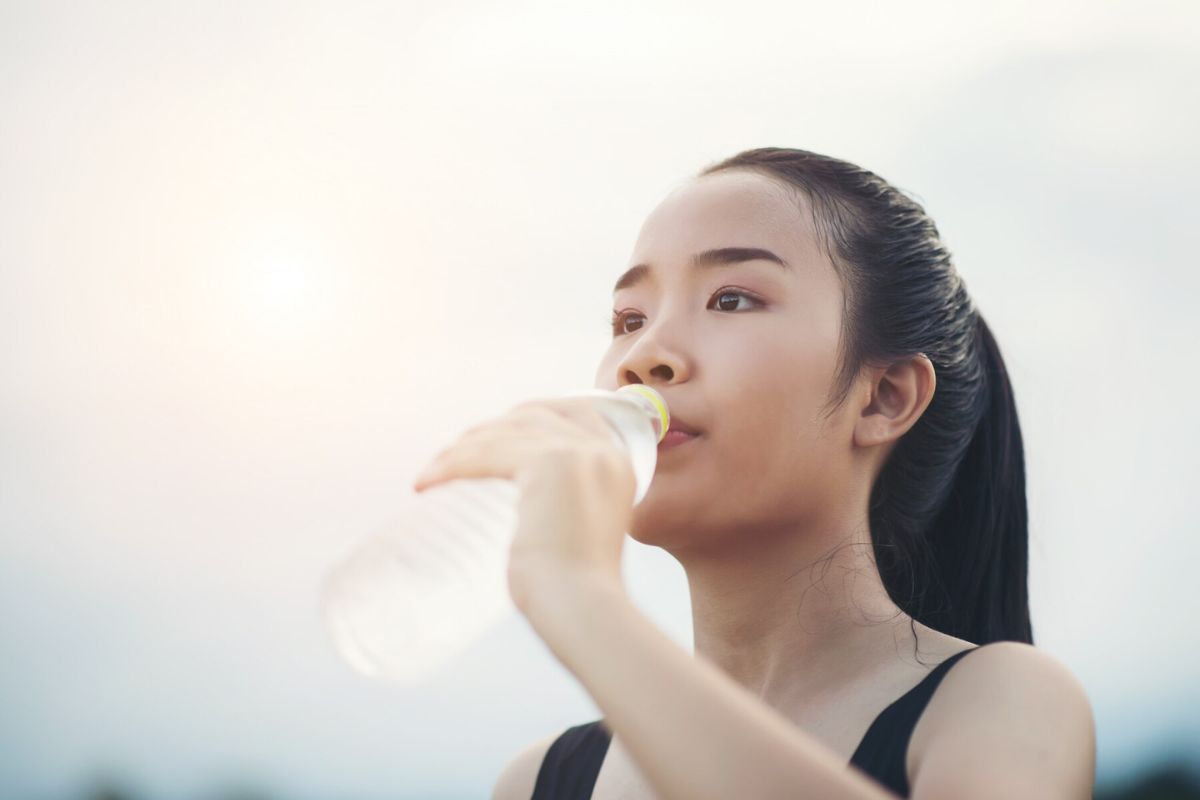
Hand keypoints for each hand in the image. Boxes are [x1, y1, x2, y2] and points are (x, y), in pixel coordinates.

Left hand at [411, 397, 636, 612]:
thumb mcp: (581, 531)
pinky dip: (453, 465)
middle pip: (536, 415)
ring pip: (505, 433)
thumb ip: (567, 507)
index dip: (534, 413)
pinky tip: (428, 481)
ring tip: (432, 473)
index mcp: (619, 464)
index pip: (578, 411)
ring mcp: (579, 454)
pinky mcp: (550, 464)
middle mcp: (603, 451)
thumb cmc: (575, 590)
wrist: (584, 609)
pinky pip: (488, 453)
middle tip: (455, 453)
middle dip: (491, 428)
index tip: (497, 429)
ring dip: (461, 449)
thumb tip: (529, 506)